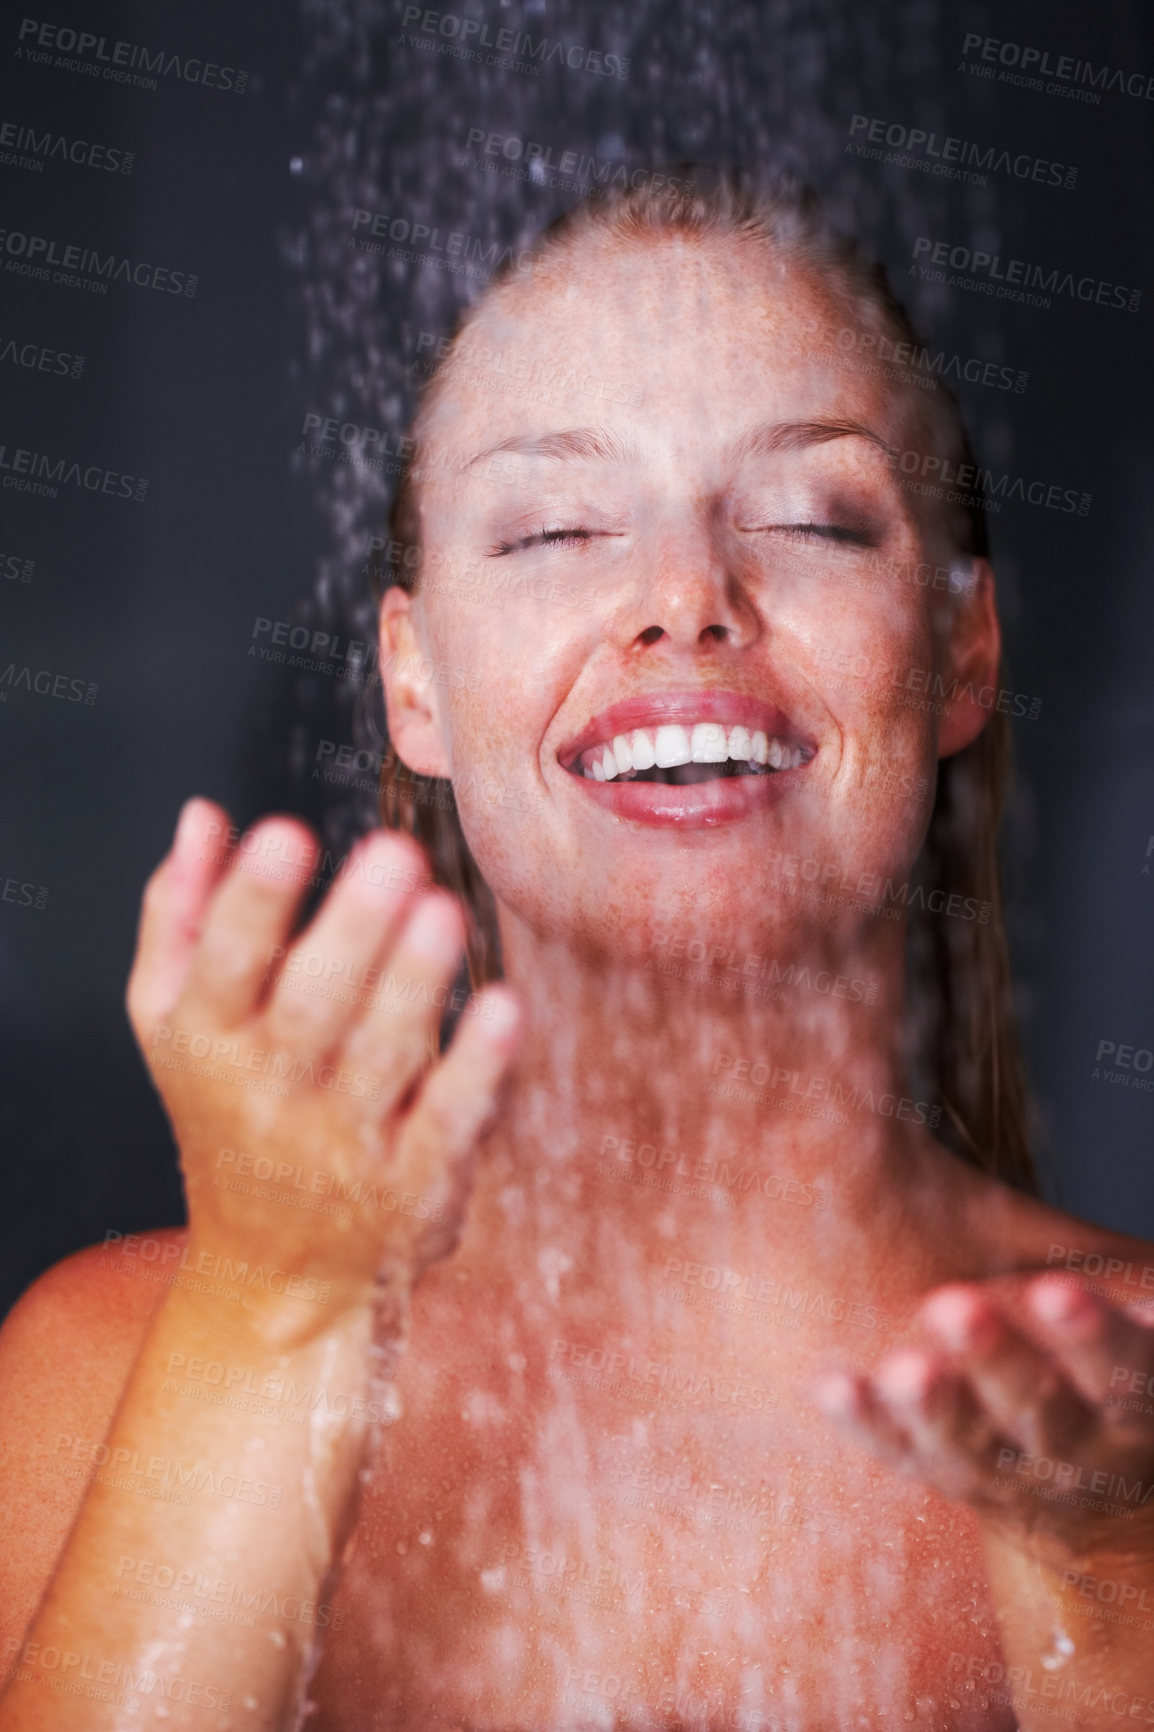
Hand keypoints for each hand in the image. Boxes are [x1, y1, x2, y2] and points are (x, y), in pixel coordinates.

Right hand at [126, 798, 520, 1335]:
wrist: (274, 1270)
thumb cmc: (229, 1108)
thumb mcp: (174, 1021)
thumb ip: (184, 915)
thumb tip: (205, 815)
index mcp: (206, 1039)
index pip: (224, 963)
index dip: (252, 901)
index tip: (286, 833)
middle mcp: (270, 1093)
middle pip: (310, 1007)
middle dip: (352, 931)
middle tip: (396, 854)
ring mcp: (344, 1144)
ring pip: (381, 1057)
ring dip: (414, 983)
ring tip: (444, 909)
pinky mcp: (415, 1183)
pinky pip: (447, 1121)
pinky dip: (475, 1068)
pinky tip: (503, 1007)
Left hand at [818, 1275, 1153, 1562]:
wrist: (1096, 1488)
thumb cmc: (1113, 1369)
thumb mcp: (1140, 1352)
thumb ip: (1133, 1318)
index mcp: (1136, 1409)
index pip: (1127, 1377)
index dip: (1095, 1338)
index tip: (1055, 1291)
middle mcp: (1077, 1449)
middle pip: (1042, 1414)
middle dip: (998, 1358)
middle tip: (955, 1306)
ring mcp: (1008, 1474)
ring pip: (969, 1448)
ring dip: (932, 1406)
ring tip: (904, 1368)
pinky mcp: (945, 1474)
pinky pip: (903, 1456)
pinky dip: (868, 1424)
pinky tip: (834, 1387)